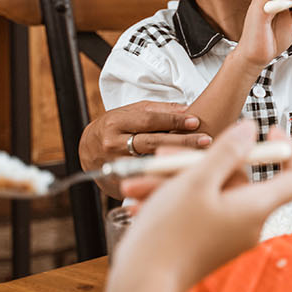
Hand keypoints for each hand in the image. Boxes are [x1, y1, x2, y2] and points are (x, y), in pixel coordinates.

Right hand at [79, 100, 208, 171]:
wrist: (86, 150)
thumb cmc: (114, 128)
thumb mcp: (130, 113)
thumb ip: (156, 110)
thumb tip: (185, 108)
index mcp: (117, 122)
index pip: (148, 119)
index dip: (173, 120)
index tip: (195, 121)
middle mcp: (113, 143)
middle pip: (152, 142)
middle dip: (181, 141)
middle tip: (205, 140)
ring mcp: (114, 165)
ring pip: (149, 164)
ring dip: (176, 161)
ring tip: (199, 159)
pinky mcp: (116, 183)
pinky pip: (143, 181)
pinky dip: (163, 178)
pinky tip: (183, 176)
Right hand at [111, 120, 291, 286]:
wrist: (142, 287)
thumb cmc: (170, 234)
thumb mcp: (197, 180)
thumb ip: (227, 151)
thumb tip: (251, 129)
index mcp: (257, 208)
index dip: (289, 149)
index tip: (266, 130)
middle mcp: (248, 223)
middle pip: (239, 179)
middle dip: (201, 162)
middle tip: (165, 157)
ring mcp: (228, 235)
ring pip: (211, 192)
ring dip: (177, 181)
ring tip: (139, 182)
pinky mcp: (209, 243)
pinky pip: (199, 210)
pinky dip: (174, 200)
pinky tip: (141, 199)